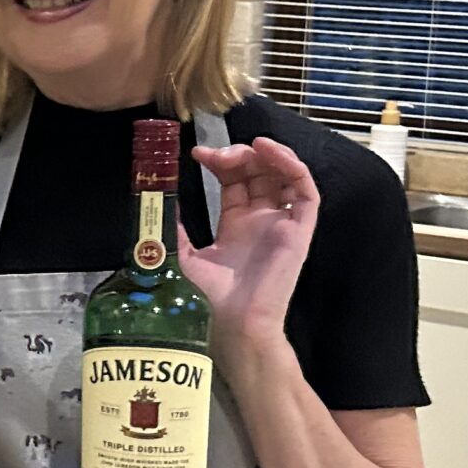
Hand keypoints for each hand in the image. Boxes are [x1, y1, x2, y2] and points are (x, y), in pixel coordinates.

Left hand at [183, 138, 318, 353]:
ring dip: (267, 154)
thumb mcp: (185, 254)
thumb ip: (176, 227)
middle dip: (238, 155)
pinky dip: (291, 165)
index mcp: (237, 222)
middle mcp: (262, 218)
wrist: (236, 319)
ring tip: (246, 148)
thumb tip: (162, 199)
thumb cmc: (214, 295)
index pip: (234, 179)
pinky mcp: (300, 228)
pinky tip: (268, 152)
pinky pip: (305, 190)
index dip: (219, 162)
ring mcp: (282, 221)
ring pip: (284, 174)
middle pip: (258, 171)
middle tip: (217, 155)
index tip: (197, 155)